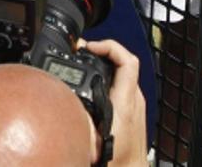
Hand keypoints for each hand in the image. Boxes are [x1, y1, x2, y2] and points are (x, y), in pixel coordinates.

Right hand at [78, 39, 147, 166]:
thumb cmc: (119, 161)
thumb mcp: (94, 144)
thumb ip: (80, 123)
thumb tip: (66, 106)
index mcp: (125, 102)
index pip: (127, 62)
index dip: (109, 47)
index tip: (90, 47)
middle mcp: (133, 99)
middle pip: (123, 61)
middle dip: (102, 50)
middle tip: (82, 50)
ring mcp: (134, 102)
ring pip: (123, 71)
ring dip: (104, 62)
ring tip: (85, 60)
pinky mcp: (132, 108)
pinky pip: (122, 81)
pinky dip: (107, 75)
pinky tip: (93, 81)